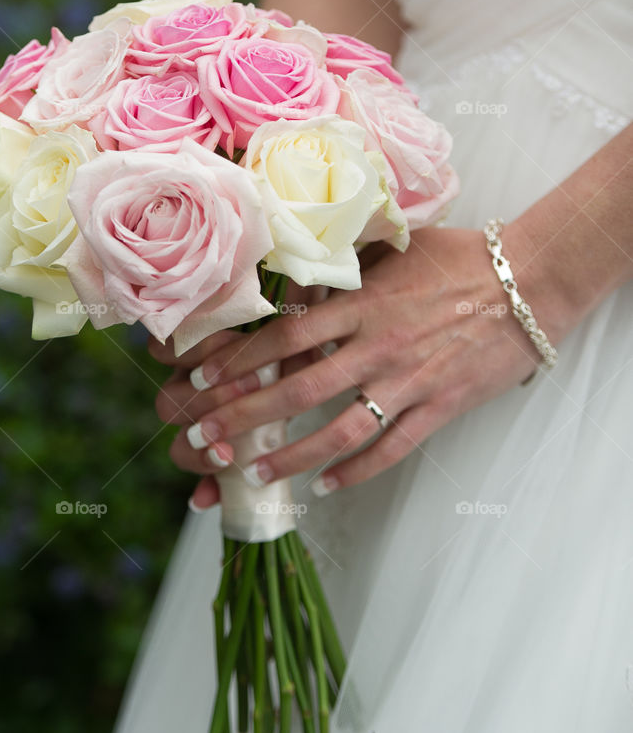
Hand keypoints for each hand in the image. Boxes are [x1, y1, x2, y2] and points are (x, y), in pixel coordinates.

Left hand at [150, 224, 553, 509]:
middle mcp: (378, 345)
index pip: (287, 335)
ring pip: (339, 430)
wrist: (530, 281)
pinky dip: (356, 472)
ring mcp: (409, 381)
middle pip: (298, 388)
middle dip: (243, 418)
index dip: (240, 361)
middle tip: (203, 439)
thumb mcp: (393, 246)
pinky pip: (392, 448)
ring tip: (254, 474)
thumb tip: (297, 274)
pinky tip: (326, 487)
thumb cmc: (460, 257)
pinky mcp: (440, 406)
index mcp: (362, 303)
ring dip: (291, 457)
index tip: (202, 380)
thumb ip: (346, 266)